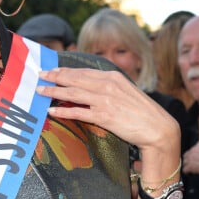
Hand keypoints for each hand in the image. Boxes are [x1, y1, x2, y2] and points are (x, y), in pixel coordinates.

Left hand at [37, 68, 179, 158]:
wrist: (159, 128)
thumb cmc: (142, 112)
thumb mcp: (125, 91)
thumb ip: (107, 87)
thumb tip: (88, 87)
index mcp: (113, 77)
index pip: (83, 72)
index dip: (65, 70)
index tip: (51, 70)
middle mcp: (107, 85)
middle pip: (74, 79)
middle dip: (54, 77)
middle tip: (39, 75)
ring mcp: (105, 100)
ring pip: (73, 94)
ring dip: (53, 91)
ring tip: (40, 91)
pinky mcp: (105, 116)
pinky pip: (78, 113)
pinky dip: (63, 112)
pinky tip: (51, 111)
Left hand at [182, 140, 198, 175]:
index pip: (195, 148)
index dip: (196, 153)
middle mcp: (194, 149)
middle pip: (188, 154)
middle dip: (190, 158)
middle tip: (194, 163)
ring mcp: (191, 157)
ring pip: (185, 161)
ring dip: (188, 165)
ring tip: (191, 169)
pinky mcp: (190, 166)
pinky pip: (185, 169)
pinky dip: (187, 172)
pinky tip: (190, 174)